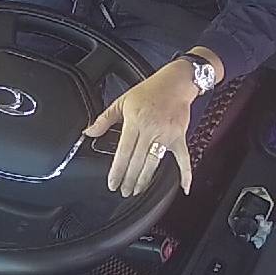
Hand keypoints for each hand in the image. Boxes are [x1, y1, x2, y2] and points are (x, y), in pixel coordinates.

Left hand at [83, 61, 197, 195]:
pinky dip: (185, 173)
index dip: (118, 170)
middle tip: (124, 191)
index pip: (124, 152)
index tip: (113, 183)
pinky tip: (184, 187)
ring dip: (145, 179)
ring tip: (137, 190)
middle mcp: (151, 130)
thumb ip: (104, 119)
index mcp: (135, 121)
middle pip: (138, 161)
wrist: (176, 83)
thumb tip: (89, 132)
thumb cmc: (150, 90)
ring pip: (154, 163)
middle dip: (129, 179)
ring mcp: (166, 135)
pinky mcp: (179, 137)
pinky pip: (183, 158)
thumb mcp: (123, 101)